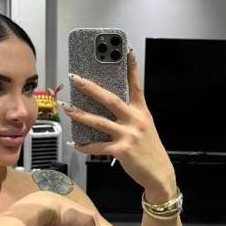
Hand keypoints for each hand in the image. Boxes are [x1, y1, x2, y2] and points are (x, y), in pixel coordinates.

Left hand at [61, 49, 173, 190]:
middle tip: (76, 78)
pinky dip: (84, 146)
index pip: (136, 85)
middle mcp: (135, 120)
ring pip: (99, 122)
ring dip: (79, 114)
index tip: (125, 50)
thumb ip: (130, 115)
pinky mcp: (121, 151)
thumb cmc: (149, 150)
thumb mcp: (144, 127)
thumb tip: (107, 106)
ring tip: (66, 107)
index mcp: (142, 112)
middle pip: (110, 99)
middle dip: (91, 88)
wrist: (159, 174)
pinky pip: (97, 147)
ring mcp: (128, 135)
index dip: (131, 67)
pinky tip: (74, 143)